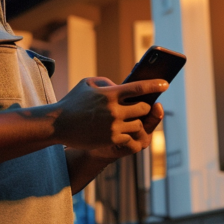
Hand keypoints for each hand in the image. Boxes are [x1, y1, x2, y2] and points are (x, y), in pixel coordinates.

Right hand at [52, 77, 166, 150]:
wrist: (58, 125)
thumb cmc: (72, 102)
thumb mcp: (87, 84)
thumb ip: (107, 83)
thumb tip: (122, 86)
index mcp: (110, 94)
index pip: (139, 88)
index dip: (154, 85)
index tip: (165, 84)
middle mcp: (115, 110)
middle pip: (143, 108)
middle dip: (144, 107)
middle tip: (142, 106)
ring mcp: (114, 126)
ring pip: (138, 124)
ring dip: (136, 122)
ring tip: (129, 119)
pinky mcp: (112, 140)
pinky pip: (130, 137)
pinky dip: (127, 133)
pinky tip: (121, 131)